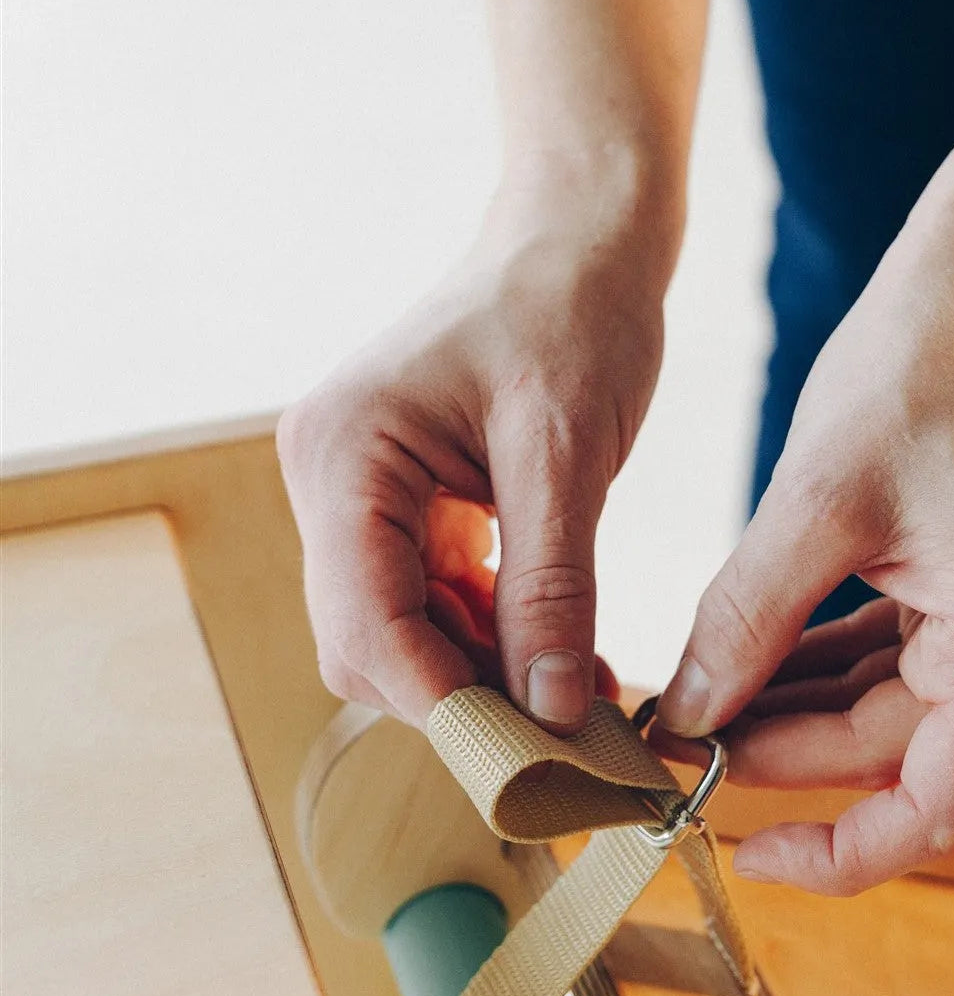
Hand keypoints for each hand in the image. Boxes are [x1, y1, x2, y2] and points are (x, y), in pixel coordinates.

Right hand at [277, 171, 668, 728]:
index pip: (364, 622)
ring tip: (580, 691)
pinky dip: (494, 639)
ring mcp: (362, 498)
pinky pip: (436, 604)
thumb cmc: (571, 314)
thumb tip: (550, 709)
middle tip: (565, 727)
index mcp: (344, 453)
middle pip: (370, 644)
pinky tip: (563, 653)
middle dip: (463, 694)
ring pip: (404, 636)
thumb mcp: (567, 454)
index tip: (532, 751)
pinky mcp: (407, 509)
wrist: (579, 244)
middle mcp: (331, 481)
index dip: (444, 699)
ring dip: (485, 675)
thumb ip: (551, 586)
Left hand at [654, 188, 953, 893]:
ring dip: (793, 712)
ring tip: (695, 700)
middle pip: (893, 757)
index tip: (741, 846)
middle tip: (674, 737)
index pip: (930, 811)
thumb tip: (688, 718)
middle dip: (780, 754)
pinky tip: (747, 658)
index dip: (835, 851)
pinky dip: (819, 666)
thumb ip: (748, 624)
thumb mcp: (816, 505)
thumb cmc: (928, 364)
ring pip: (886, 712)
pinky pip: (891, 657)